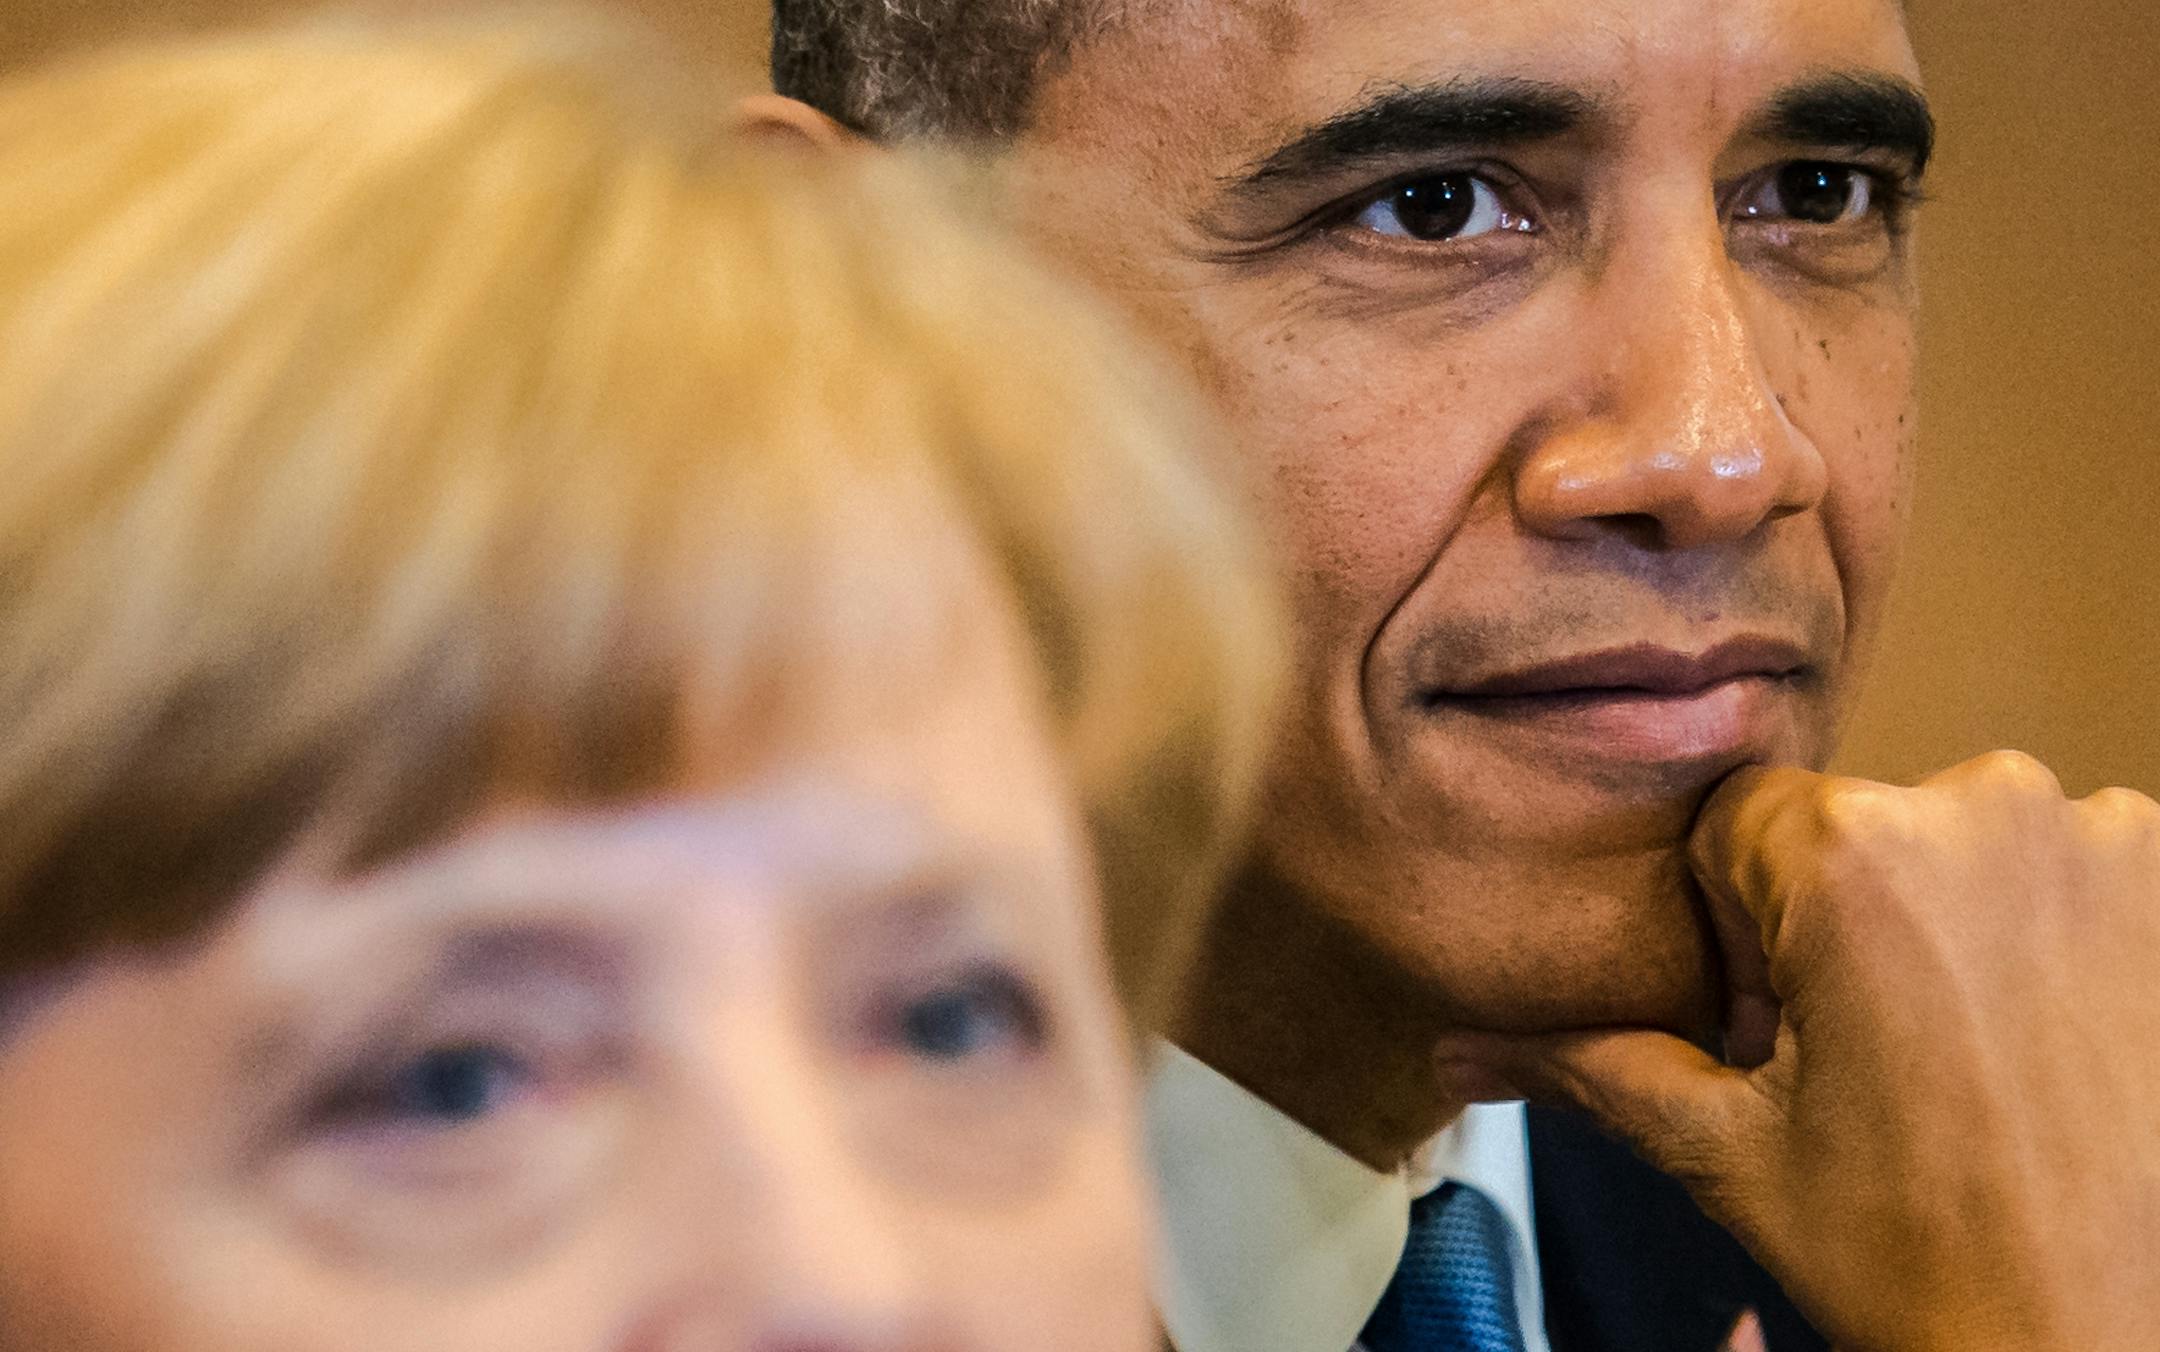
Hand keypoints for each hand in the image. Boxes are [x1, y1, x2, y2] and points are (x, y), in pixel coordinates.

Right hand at [1441, 752, 2159, 1351]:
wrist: (2107, 1348)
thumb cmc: (1931, 1260)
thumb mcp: (1730, 1154)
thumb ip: (1588, 1067)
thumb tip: (1459, 1050)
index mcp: (1856, 854)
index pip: (1736, 822)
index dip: (1735, 927)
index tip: (1774, 1022)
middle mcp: (1990, 807)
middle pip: (1854, 828)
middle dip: (1837, 927)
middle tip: (1859, 1059)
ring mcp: (2110, 838)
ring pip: (1962, 842)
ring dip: (1947, 923)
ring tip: (1956, 1057)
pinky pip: (2073, 865)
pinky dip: (2048, 931)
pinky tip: (2040, 1043)